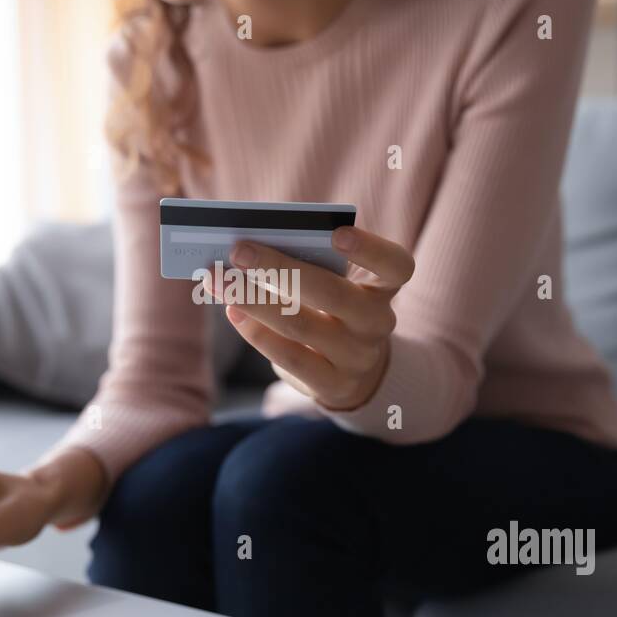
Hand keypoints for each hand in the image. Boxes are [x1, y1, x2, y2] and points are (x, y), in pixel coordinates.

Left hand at [215, 225, 414, 410]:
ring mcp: (357, 358)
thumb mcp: (335, 284)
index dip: (370, 249)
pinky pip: (289, 357)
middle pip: (334, 293)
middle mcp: (377, 323)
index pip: (396, 266)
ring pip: (301, 325)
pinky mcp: (333, 384)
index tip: (337, 232)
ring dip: (253, 300)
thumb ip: (308, 264)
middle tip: (239, 250)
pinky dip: (256, 332)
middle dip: (280, 268)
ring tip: (220, 281)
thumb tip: (250, 250)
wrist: (353, 370)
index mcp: (383, 288)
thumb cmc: (333, 309)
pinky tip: (232, 311)